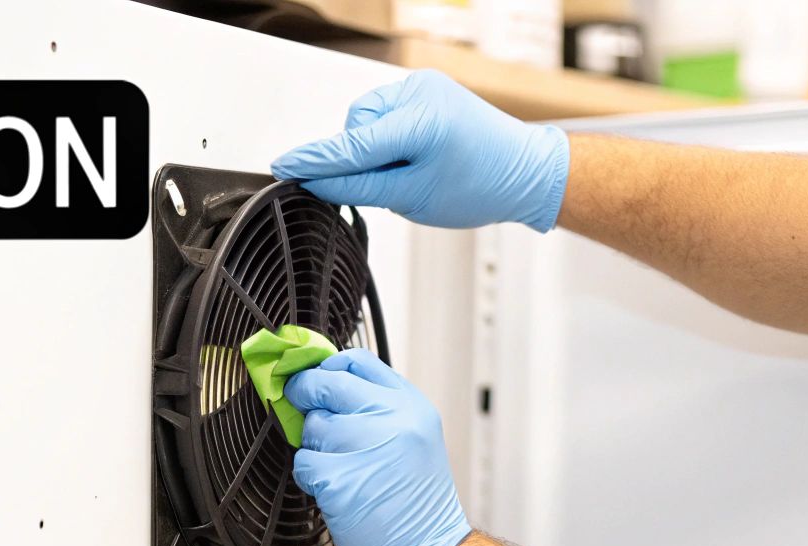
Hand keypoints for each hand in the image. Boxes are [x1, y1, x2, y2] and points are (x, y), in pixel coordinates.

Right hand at [270, 69, 569, 230]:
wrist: (523, 170)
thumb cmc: (482, 185)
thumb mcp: (414, 197)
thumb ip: (360, 188)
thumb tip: (318, 183)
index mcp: (421, 123)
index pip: (351, 145)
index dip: (314, 160)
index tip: (283, 166)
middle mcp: (420, 94)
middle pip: (356, 128)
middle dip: (361, 157)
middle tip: (394, 183)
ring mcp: (424, 86)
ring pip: (367, 119)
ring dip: (374, 146)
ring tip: (410, 167)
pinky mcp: (426, 87)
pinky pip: (386, 112)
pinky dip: (389, 135)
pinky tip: (413, 151)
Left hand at [285, 349, 471, 545]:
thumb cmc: (415, 502)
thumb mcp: (414, 439)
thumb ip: (378, 409)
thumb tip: (325, 386)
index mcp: (411, 406)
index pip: (358, 362)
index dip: (327, 366)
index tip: (314, 375)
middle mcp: (393, 420)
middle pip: (328, 385)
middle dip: (305, 394)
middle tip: (299, 403)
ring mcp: (366, 448)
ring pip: (312, 426)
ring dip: (314, 447)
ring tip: (342, 468)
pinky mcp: (341, 479)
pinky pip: (304, 463)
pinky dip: (311, 478)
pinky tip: (335, 490)